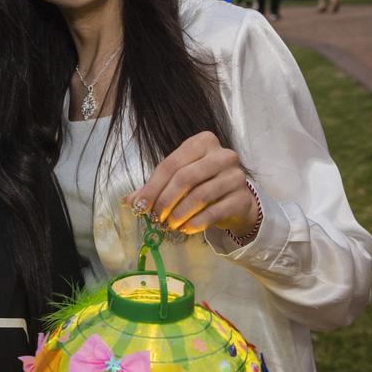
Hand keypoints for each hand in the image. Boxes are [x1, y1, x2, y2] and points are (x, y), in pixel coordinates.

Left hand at [125, 131, 258, 237]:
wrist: (234, 201)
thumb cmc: (201, 185)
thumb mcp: (177, 181)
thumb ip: (153, 188)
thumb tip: (128, 201)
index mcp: (202, 142)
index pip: (170, 164)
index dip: (152, 187)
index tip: (140, 206)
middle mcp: (222, 155)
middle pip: (184, 178)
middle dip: (165, 201)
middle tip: (156, 217)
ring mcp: (236, 175)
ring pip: (199, 196)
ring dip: (179, 214)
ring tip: (170, 225)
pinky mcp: (243, 197)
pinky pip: (214, 212)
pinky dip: (195, 223)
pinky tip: (186, 228)